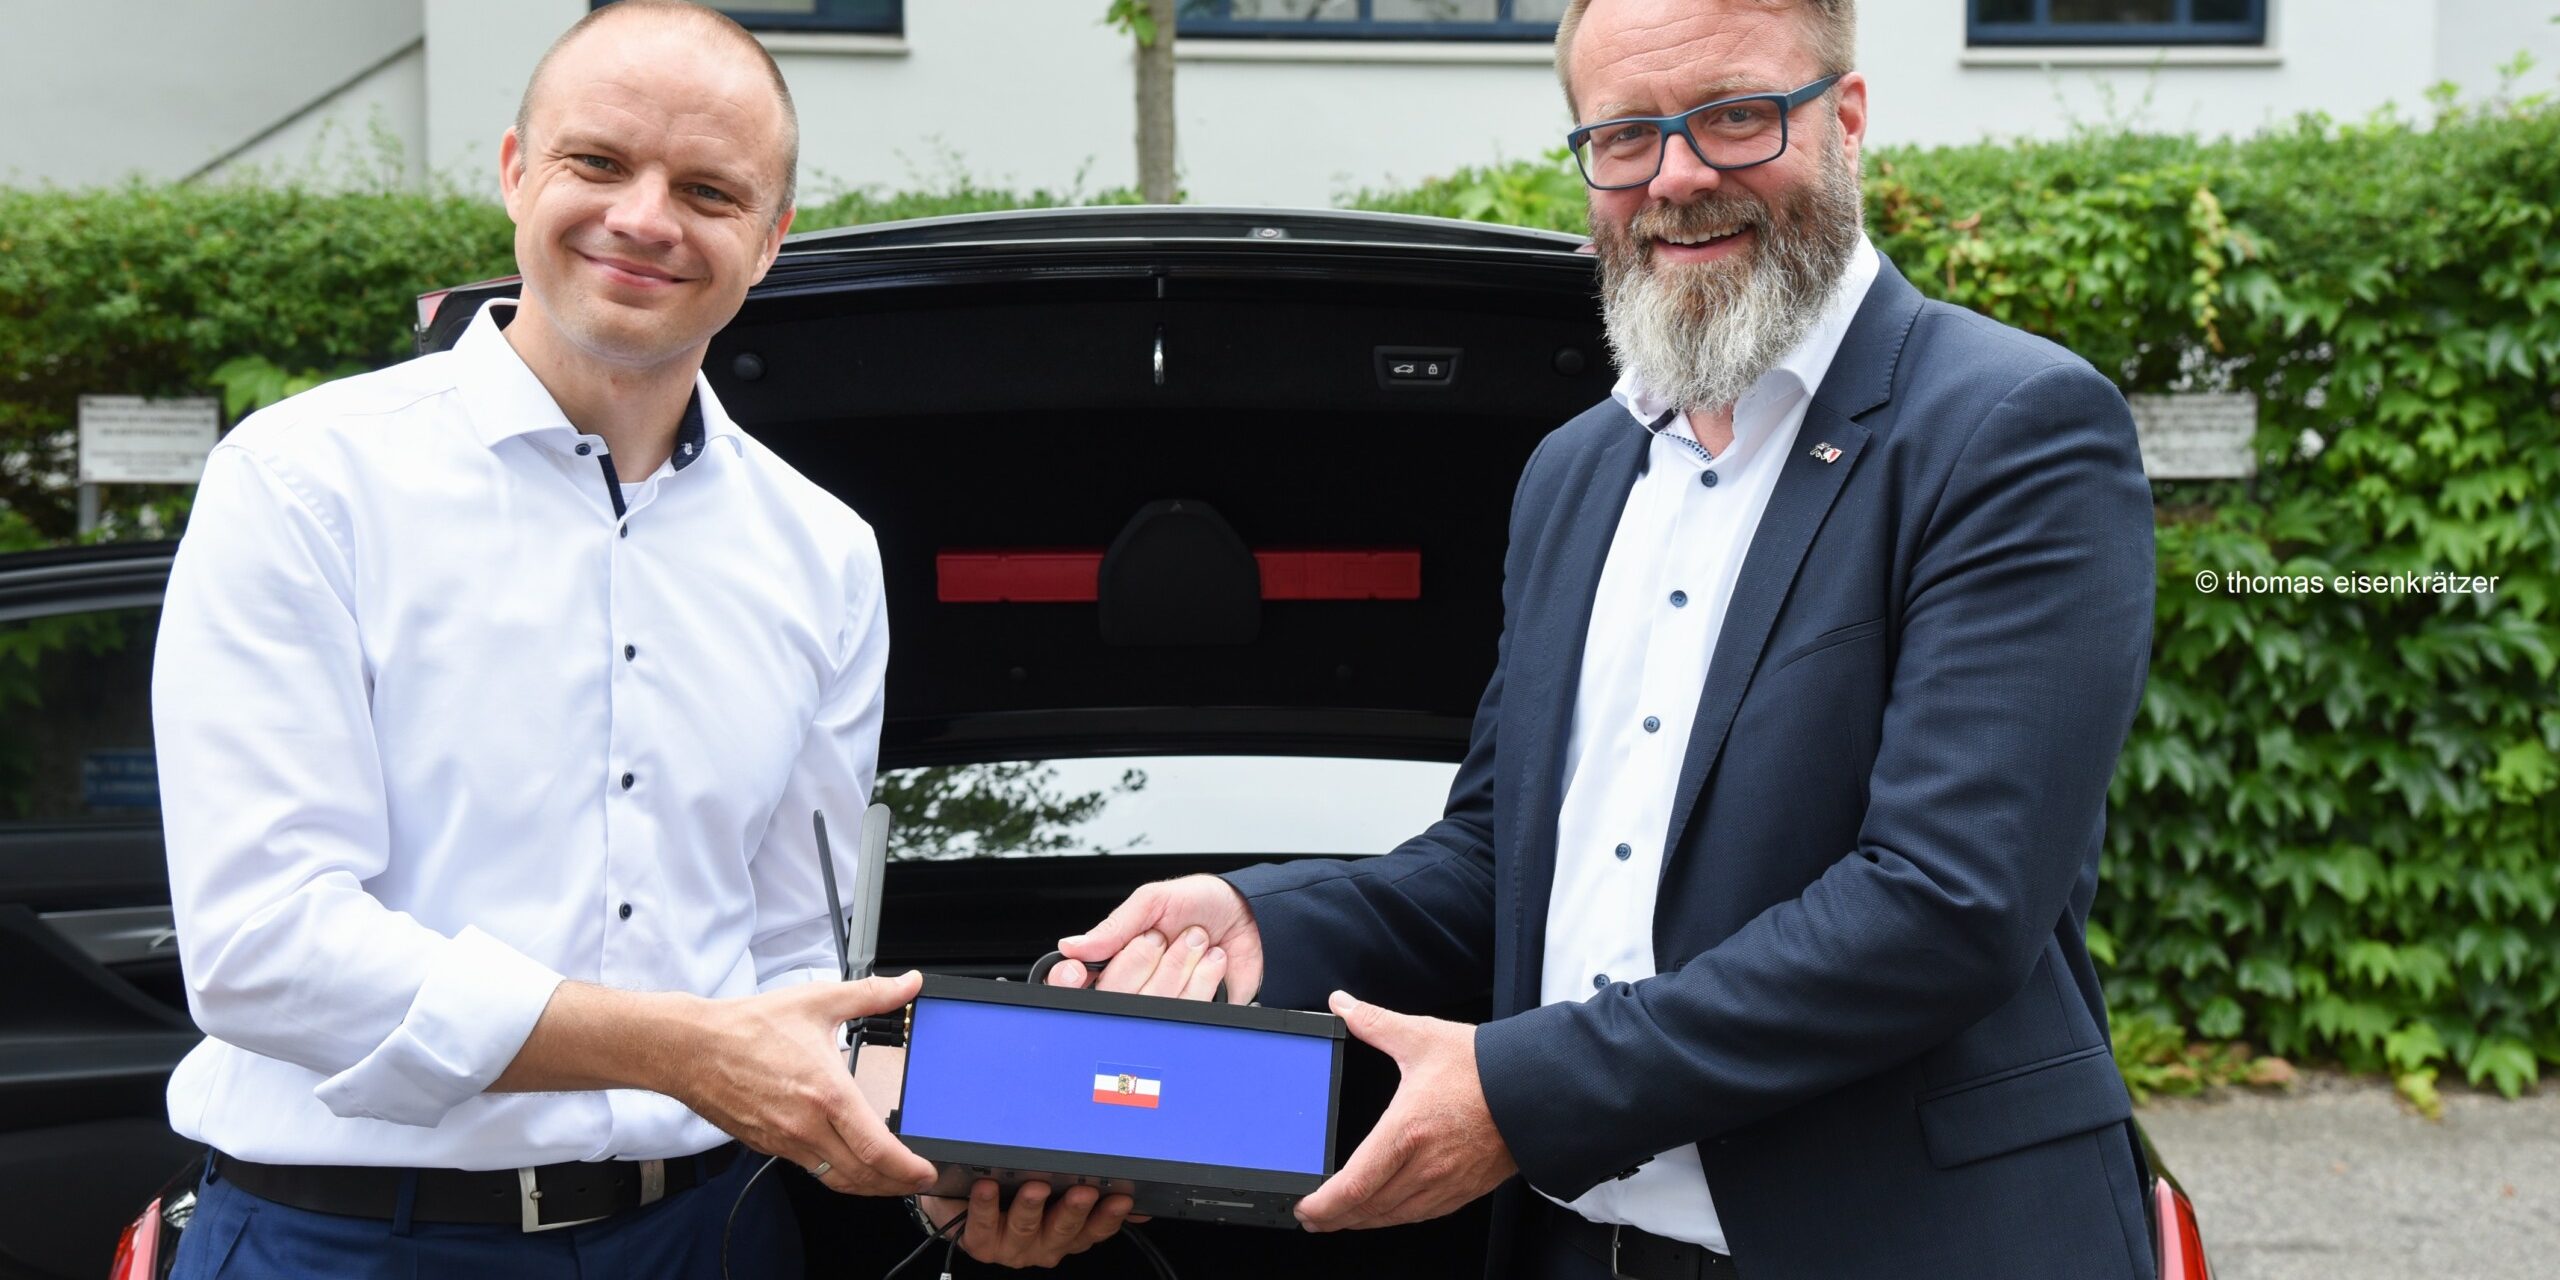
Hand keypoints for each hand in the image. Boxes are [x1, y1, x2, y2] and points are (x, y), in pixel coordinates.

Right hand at [674, 972, 935, 1196]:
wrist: (691, 1048)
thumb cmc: (749, 1027)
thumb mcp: (818, 1002)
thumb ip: (870, 994)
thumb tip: (909, 983)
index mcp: (826, 1094)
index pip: (876, 1149)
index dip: (906, 1169)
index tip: (926, 1171)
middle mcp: (807, 1126)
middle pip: (861, 1176)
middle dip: (896, 1186)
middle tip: (918, 1181)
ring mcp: (785, 1141)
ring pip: (836, 1179)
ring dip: (868, 1186)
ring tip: (891, 1179)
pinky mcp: (768, 1146)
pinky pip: (811, 1169)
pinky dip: (838, 1174)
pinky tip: (848, 1162)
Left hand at [923, 1179, 1139, 1268]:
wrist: (964, 1205)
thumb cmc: (1016, 1194)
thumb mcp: (1060, 1194)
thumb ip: (1098, 1198)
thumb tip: (1141, 1205)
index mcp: (1067, 1235)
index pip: (1096, 1230)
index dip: (1110, 1216)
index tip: (1122, 1198)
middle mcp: (1042, 1246)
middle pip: (1063, 1231)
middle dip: (1075, 1211)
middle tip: (1084, 1191)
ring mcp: (1012, 1247)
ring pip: (1026, 1229)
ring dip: (1032, 1208)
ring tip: (1036, 1188)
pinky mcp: (980, 1242)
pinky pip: (983, 1225)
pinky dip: (985, 1206)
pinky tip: (987, 1187)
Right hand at [1050, 874, 1262, 1001]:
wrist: (1252, 917)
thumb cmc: (1202, 903)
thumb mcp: (1155, 900)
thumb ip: (1115, 925)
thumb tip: (1072, 946)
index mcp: (1117, 957)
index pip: (1077, 984)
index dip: (1072, 981)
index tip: (1078, 969)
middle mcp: (1136, 985)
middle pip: (1117, 993)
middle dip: (1146, 957)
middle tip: (1166, 935)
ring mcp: (1165, 1003)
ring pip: (1155, 1002)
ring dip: (1182, 964)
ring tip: (1198, 941)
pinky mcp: (1195, 1016)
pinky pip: (1188, 1011)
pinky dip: (1206, 979)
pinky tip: (1214, 961)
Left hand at [1294, 991, 1516, 1231]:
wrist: (1536, 1088)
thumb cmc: (1484, 1068)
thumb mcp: (1422, 1037)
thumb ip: (1375, 1022)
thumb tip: (1343, 1005)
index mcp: (1406, 1131)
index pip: (1354, 1184)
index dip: (1324, 1204)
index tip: (1305, 1206)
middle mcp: (1425, 1165)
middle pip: (1368, 1209)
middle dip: (1333, 1218)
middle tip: (1312, 1218)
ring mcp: (1447, 1182)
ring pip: (1394, 1217)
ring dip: (1362, 1222)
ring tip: (1341, 1218)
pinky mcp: (1465, 1189)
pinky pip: (1422, 1214)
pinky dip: (1395, 1218)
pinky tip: (1386, 1212)